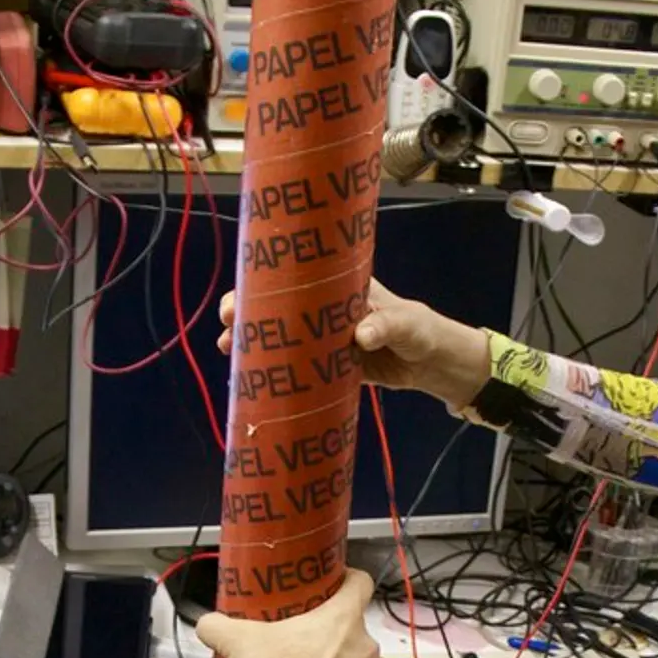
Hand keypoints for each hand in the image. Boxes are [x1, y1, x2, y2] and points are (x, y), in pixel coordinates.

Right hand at [195, 570, 387, 657]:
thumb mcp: (242, 646)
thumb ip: (221, 626)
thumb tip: (208, 624)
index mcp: (342, 620)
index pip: (359, 582)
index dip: (346, 578)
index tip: (333, 582)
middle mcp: (365, 647)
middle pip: (354, 624)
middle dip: (332, 630)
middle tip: (306, 634)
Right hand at [218, 279, 490, 409]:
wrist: (433, 363)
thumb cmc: (419, 329)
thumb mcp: (406, 323)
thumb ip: (386, 326)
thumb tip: (361, 334)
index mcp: (336, 288)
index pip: (291, 279)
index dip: (259, 285)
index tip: (237, 297)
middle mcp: (322, 310)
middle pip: (276, 307)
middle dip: (245, 314)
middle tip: (225, 327)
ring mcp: (322, 338)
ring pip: (280, 336)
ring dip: (253, 343)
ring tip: (228, 353)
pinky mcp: (328, 366)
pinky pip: (296, 367)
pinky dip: (275, 371)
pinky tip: (253, 378)